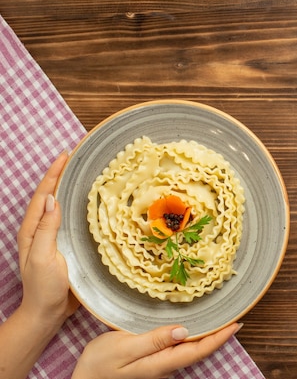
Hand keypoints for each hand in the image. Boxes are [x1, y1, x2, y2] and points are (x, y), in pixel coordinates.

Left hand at [16, 151, 78, 325]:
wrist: (48, 313)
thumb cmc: (44, 287)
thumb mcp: (43, 258)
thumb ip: (46, 229)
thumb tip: (52, 200)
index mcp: (32, 230)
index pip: (43, 195)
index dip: (53, 174)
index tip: (66, 155)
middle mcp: (42, 230)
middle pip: (51, 195)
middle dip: (61, 174)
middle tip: (77, 156)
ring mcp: (54, 237)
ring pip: (63, 206)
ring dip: (71, 187)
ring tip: (85, 172)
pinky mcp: (67, 245)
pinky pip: (73, 220)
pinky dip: (80, 206)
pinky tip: (92, 202)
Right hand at [72, 322, 242, 378]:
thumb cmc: (99, 364)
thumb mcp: (123, 347)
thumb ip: (153, 340)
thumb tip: (183, 331)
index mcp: (161, 362)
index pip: (198, 350)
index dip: (220, 337)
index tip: (237, 324)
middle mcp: (166, 367)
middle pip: (199, 351)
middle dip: (219, 335)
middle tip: (235, 317)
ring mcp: (160, 367)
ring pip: (190, 350)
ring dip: (207, 336)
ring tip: (221, 318)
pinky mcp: (154, 364)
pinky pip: (180, 350)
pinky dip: (192, 338)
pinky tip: (194, 327)